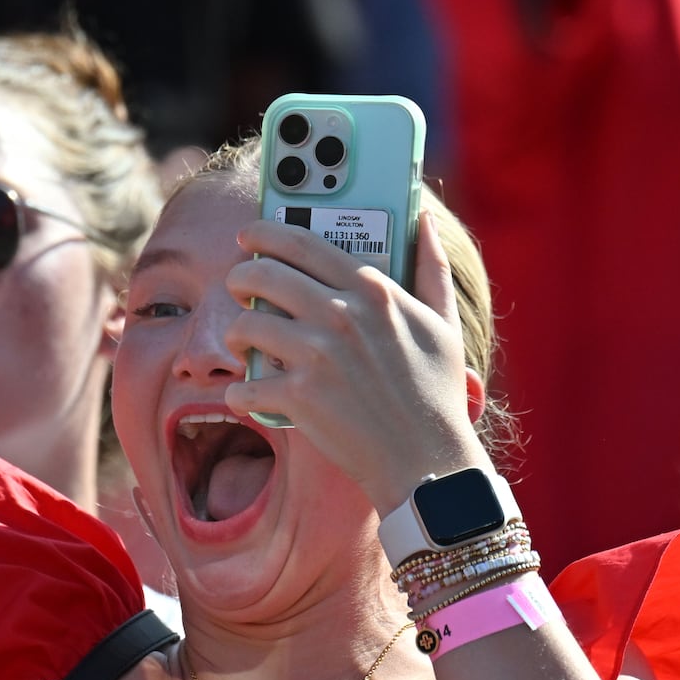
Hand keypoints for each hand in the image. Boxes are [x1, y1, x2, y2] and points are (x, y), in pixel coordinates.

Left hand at [223, 211, 488, 510]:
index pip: (301, 242)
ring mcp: (317, 355)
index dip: (263, 234)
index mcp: (373, 290)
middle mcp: (341, 314)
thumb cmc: (435, 393)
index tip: (247, 238)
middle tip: (239, 291)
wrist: (428, 461)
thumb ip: (433, 266)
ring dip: (236, 336)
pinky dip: (241, 394)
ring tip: (245, 346)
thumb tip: (425, 218)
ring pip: (243, 326)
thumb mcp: (444, 324)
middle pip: (260, 275)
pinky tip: (251, 396)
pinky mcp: (299, 396)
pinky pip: (244, 385)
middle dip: (238, 279)